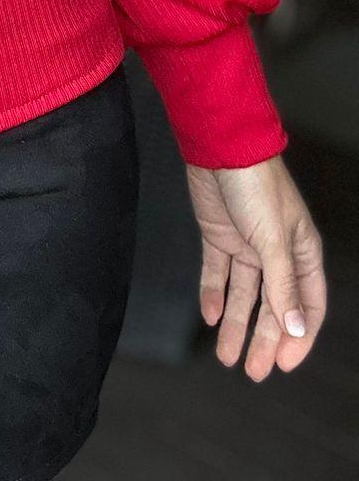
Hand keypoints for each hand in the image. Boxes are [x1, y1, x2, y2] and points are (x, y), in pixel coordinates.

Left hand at [186, 153, 325, 380]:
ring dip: (236, 324)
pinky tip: (209, 316)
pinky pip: (217, 272)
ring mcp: (246, 243)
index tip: (285, 364)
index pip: (307, 305)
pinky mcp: (218, 234)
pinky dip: (213, 294)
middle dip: (263, 339)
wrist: (218, 146)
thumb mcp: (273, 240)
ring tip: (226, 356)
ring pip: (243, 294)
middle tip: (252, 371)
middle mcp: (276, 251)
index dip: (298, 337)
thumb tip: (296, 328)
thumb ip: (283, 286)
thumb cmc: (256, 185)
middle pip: (273, 306)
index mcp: (301, 251)